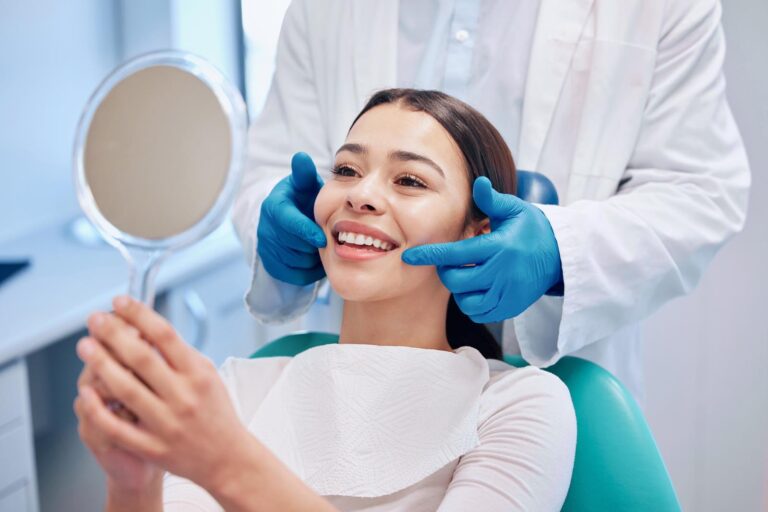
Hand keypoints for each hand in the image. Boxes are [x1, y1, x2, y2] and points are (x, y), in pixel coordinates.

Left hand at [74, 296, 254, 492]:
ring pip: (126, 389)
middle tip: (95, 320)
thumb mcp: (209, 376)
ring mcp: (166, 423)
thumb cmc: (216, 413)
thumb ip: (181, 355)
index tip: (121, 302)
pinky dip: (99, 409)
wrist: (227, 458)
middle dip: (114, 334)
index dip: (139, 315)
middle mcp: (183, 397)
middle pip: (142, 358)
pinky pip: (118, 427)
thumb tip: (148, 328)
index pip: (165, 335)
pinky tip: (85, 392)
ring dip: (101, 364)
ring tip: (85, 346)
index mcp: (198, 375)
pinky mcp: (152, 447)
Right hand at [258, 152, 326, 284]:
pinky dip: (309, 271)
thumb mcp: (304, 185)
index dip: (305, 232)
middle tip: (327, 239)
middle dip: (313, 245)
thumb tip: (301, 157)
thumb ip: (305, 174)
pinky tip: (315, 259)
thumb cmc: (303, 199)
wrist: (290, 218)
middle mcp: (266, 228)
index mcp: (274, 207)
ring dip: (313, 258)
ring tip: (321, 247)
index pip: (288, 223)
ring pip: (296, 262)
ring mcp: (266, 248)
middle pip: (294, 246)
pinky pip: (294, 276)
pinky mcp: (270, 265)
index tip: (322, 239)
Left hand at [402, 177, 563, 322]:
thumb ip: (492, 200)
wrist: (560, 255)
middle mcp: (502, 273)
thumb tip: (478, 182)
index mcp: (499, 247)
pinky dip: (472, 304)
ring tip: (467, 274)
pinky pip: (480, 313)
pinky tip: (477, 288)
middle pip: (456, 281)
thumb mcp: (514, 209)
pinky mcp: (511, 307)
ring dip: (459, 289)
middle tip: (452, 262)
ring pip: (466, 301)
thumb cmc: (531, 228)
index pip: (456, 254)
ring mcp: (507, 293)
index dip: (430, 256)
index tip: (410, 256)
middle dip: (446, 272)